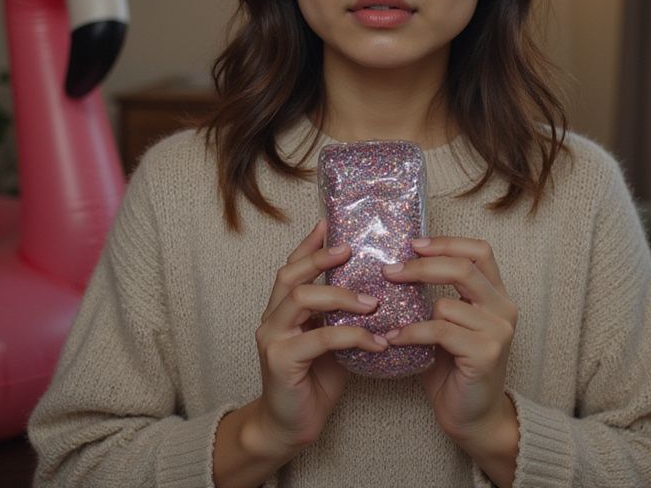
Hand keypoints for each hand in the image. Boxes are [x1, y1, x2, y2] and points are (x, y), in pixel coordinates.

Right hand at [250, 218, 387, 452]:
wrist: (291, 427)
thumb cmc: (314, 381)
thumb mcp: (331, 340)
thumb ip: (342, 316)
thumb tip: (379, 291)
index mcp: (282, 309)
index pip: (292, 266)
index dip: (310, 243)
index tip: (331, 224)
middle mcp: (272, 318)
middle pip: (291, 275)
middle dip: (321, 258)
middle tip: (352, 252)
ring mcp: (272, 338)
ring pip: (300, 298)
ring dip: (340, 295)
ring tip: (373, 302)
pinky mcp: (281, 361)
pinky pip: (320, 339)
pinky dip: (352, 336)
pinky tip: (377, 342)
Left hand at [380, 236, 518, 444]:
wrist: (473, 417)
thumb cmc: (454, 369)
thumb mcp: (447, 324)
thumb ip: (434, 296)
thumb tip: (395, 267)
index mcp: (496, 295)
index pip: (479, 251)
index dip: (446, 243)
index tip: (413, 244)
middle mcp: (503, 309)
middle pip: (463, 268)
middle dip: (421, 266)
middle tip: (389, 271)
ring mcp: (498, 331)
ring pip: (446, 303)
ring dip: (411, 310)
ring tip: (387, 318)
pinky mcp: (486, 353)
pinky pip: (439, 331)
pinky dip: (411, 333)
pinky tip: (393, 339)